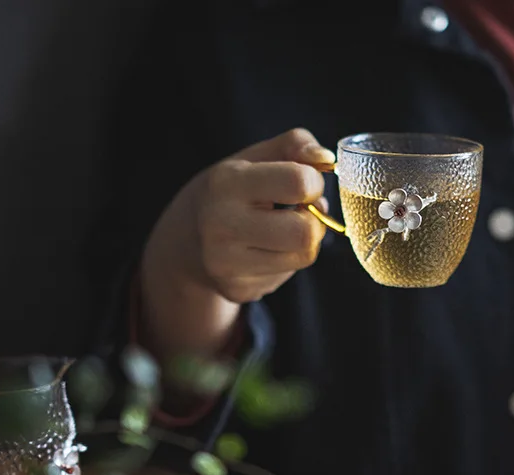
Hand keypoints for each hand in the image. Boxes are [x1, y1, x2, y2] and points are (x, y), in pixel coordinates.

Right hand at [141, 127, 334, 304]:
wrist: (186, 239)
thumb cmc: (232, 191)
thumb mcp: (255, 157)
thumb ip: (295, 145)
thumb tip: (326, 159)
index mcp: (227, 183)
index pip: (297, 183)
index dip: (314, 182)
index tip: (303, 185)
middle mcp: (222, 226)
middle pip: (305, 232)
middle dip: (314, 220)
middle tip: (299, 212)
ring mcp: (227, 264)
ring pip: (304, 256)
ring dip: (305, 242)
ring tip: (283, 230)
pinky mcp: (238, 290)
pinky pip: (288, 275)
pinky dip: (287, 261)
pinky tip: (265, 251)